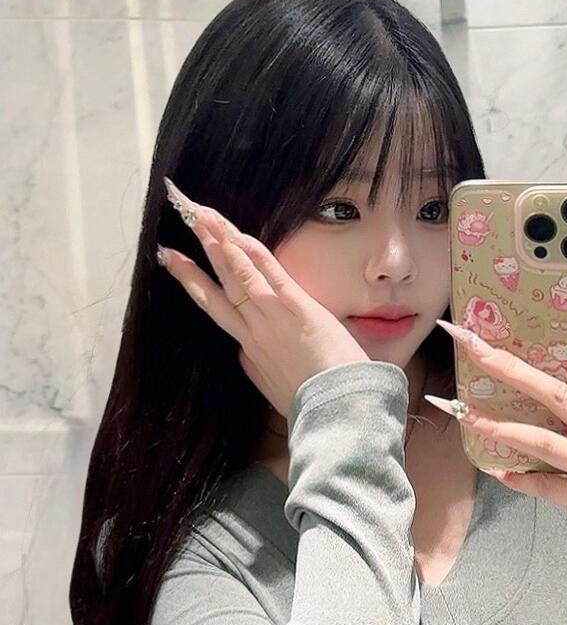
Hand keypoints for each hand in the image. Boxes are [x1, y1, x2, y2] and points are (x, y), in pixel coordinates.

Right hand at [155, 177, 371, 419]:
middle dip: (193, 255)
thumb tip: (247, 357)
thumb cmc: (313, 405)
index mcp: (250, 350)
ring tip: (196, 213)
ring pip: (235, 273)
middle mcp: (253, 331)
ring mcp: (271, 317)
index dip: (196, 284)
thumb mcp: (275, 391)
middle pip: (217, 286)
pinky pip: (266, 272)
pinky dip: (248, 251)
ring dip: (215, 240)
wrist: (335, 410)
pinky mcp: (295, 307)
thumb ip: (258, 370)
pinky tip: (232, 232)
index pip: (219, 309)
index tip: (176, 264)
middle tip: (173, 230)